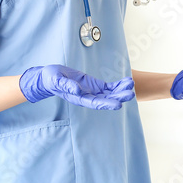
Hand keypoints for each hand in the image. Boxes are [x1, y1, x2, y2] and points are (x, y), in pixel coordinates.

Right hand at [19, 65, 134, 108]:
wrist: (50, 77)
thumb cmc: (52, 79)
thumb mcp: (57, 80)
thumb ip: (66, 86)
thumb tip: (77, 90)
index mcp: (79, 98)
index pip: (95, 103)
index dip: (107, 104)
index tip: (119, 105)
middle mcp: (88, 97)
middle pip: (106, 99)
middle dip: (119, 97)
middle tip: (131, 94)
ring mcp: (93, 92)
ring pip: (110, 93)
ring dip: (121, 90)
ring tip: (131, 84)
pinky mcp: (95, 85)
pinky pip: (109, 87)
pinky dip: (118, 85)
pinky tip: (127, 81)